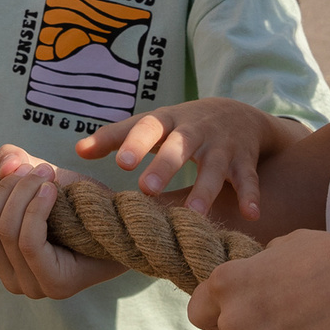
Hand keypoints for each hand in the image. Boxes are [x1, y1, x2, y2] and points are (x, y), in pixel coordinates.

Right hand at [0, 148, 126, 298]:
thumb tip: (2, 166)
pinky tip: (53, 191)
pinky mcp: (54, 284)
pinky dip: (37, 208)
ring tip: (48, 175)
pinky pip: (28, 240)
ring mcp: (31, 285)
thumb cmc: (79, 203)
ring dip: (24, 192)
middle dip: (3, 189)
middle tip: (34, 169)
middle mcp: (9, 278)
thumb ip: (13, 162)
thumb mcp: (37, 175)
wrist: (124, 225)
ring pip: (4, 231)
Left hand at [79, 98, 275, 221]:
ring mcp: (222, 146)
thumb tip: (77, 150)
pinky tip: (252, 216)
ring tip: (194, 214)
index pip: (147, 128)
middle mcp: (194, 131)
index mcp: (167, 122)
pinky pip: (248, 180)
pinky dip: (251, 196)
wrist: (236, 114)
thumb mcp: (151, 125)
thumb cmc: (180, 126)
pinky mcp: (244, 162)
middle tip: (147, 190)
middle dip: (165, 166)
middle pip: (179, 146)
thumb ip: (116, 137)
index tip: (121, 163)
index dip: (134, 143)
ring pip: (215, 167)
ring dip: (205, 189)